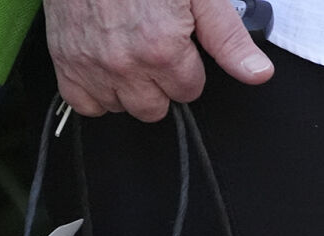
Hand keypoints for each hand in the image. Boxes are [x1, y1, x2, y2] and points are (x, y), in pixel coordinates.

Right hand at [43, 0, 272, 122]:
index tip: (179, 46)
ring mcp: (93, 67)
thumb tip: (256, 74)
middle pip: (155, 108)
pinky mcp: (66, 64)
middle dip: (160, 83)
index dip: (187, 68)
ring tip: (129, 51)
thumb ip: (228, 39)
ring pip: (122, 107)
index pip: (188, 91)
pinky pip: (85, 104)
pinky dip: (96, 91)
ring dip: (128, 87)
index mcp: (162, 50)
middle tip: (154, 48)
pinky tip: (106, 67)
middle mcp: (126, 65)